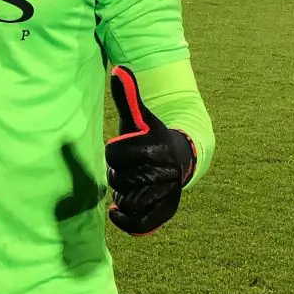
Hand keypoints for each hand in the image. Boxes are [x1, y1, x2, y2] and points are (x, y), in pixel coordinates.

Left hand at [105, 66, 196, 235]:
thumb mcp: (140, 117)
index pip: (114, 153)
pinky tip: (116, 211)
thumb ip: (129, 97)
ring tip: (130, 183)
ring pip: (126, 199)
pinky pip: (139, 224)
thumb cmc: (150, 138)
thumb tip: (119, 69)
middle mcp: (165, 172)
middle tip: (128, 167)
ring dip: (121, 192)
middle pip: (118, 178)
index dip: (113, 152)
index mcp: (157, 146)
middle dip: (117, 173)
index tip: (124, 148)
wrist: (179, 160)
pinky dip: (124, 220)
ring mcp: (167, 194)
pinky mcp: (165, 212)